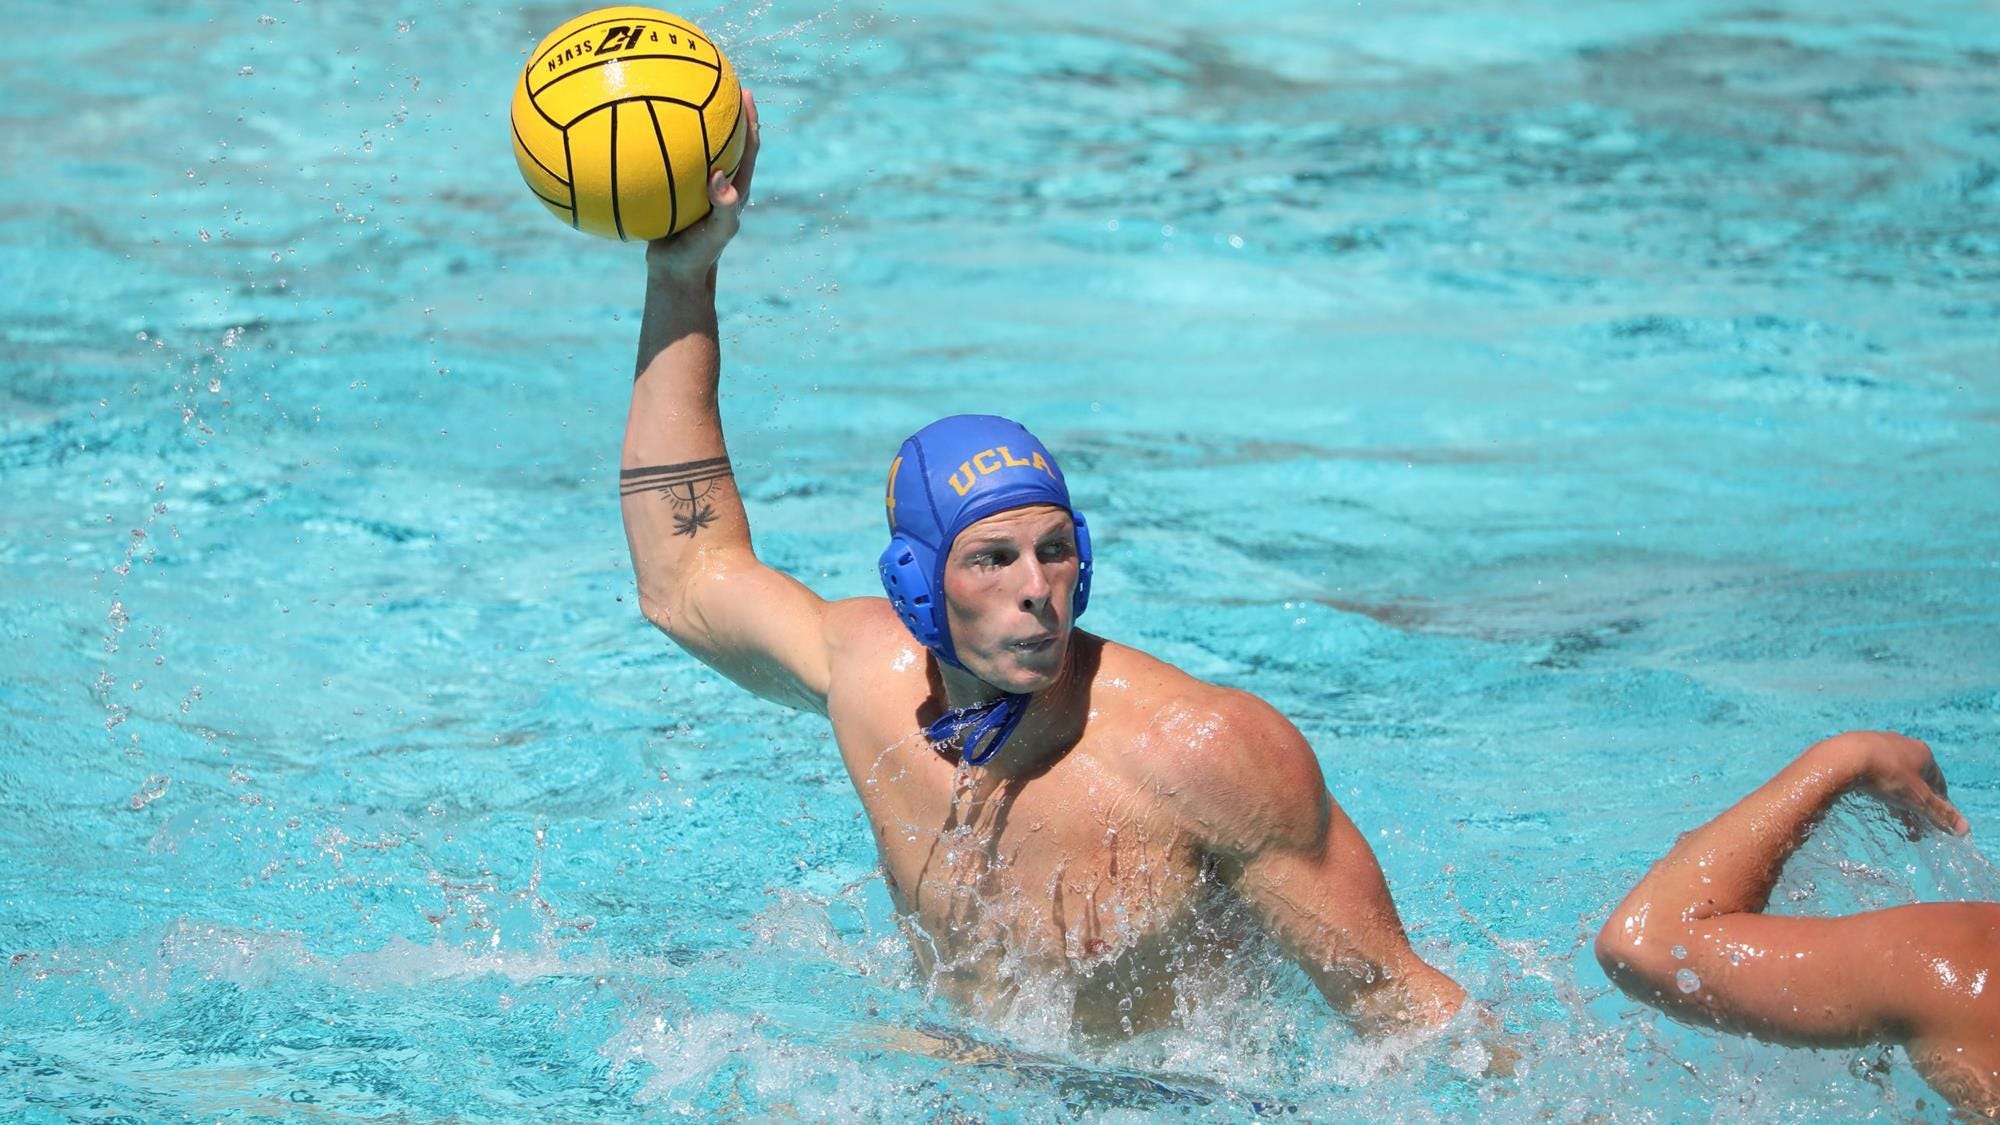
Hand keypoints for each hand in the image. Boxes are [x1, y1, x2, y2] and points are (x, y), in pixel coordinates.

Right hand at [645, 87, 761, 285]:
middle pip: (725, 138)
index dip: (750, 118)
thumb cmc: (701, 255)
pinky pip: (665, 162)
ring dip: (688, 122)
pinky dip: (655, 146)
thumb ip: (725, 207)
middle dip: (722, 109)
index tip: (743, 91)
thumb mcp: (716, 234)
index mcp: (736, 186)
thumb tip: (721, 179)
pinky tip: (634, 130)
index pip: (749, 145)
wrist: (675, 275)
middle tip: (712, 79)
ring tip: (673, 93)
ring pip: (694, 148)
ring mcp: (695, 187)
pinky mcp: (673, 192)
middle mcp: (719, 181)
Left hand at [1822, 731, 1969, 836]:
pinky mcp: (1855, 748)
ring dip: (1896, 800)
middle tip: (1913, 830)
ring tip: (1894, 820)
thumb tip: (1964, 829)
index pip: (1938, 783)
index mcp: (1922, 752)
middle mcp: (1902, 744)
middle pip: (1915, 781)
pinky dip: (1876, 788)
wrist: (1843, 758)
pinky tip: (1871, 800)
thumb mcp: (1918, 798)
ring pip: (1893, 776)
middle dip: (1915, 807)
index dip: (1937, 805)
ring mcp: (1877, 744)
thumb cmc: (1887, 775)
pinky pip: (1872, 771)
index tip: (1933, 823)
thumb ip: (1940, 813)